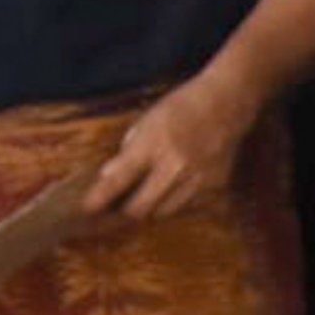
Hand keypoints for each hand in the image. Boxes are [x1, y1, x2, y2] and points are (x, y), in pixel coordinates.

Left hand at [86, 76, 255, 223]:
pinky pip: (187, 203)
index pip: (117, 181)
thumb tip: (111, 178)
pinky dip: (175, 200)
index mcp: (152, 145)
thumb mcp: (147, 121)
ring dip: (151, 208)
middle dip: (124, 212)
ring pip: (165, 212)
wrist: (228, 102)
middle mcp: (174, 166)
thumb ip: (129, 152)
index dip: (98, 199)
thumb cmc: (182, 105)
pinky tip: (172, 186)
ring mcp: (197, 178)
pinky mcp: (214, 184)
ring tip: (142, 200)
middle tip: (114, 211)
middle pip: (141, 209)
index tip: (86, 209)